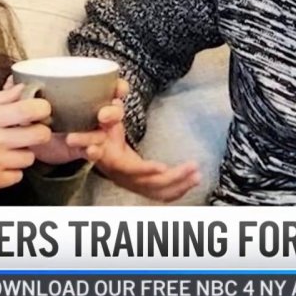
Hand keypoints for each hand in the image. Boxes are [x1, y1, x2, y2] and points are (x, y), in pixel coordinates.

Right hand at [0, 85, 52, 192]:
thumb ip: (0, 99)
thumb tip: (22, 88)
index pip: (27, 110)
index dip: (42, 108)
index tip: (41, 109)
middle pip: (39, 135)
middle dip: (40, 132)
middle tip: (32, 130)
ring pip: (30, 157)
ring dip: (23, 153)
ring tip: (9, 149)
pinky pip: (18, 175)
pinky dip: (12, 170)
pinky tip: (1, 163)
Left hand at [29, 78, 127, 165]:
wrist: (35, 144)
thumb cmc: (39, 116)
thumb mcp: (32, 102)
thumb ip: (25, 90)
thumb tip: (11, 80)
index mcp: (87, 96)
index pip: (111, 88)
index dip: (119, 87)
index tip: (118, 88)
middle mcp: (94, 112)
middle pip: (115, 110)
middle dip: (113, 111)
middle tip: (101, 114)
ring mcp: (92, 132)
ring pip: (103, 133)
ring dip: (93, 135)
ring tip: (72, 137)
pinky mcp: (85, 149)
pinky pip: (96, 151)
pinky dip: (93, 151)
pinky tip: (87, 151)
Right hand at [93, 80, 200, 202]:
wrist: (97, 150)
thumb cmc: (102, 132)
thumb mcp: (104, 120)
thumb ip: (110, 112)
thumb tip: (115, 101)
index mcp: (114, 161)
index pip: (130, 169)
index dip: (146, 170)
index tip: (163, 168)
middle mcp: (123, 177)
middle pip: (150, 183)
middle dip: (174, 177)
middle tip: (193, 166)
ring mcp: (132, 185)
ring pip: (157, 192)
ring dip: (179, 186)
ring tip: (197, 175)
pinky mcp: (141, 187)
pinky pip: (160, 195)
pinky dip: (177, 190)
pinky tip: (192, 182)